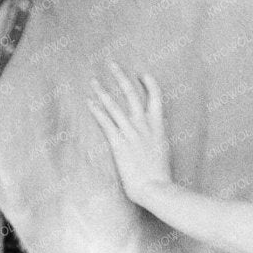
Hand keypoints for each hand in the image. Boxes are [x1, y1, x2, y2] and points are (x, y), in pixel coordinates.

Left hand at [87, 64, 171, 202]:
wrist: (156, 189)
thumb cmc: (161, 177)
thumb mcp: (163, 153)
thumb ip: (158, 140)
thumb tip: (154, 138)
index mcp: (158, 127)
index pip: (156, 97)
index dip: (148, 83)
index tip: (141, 74)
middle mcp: (144, 126)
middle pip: (132, 94)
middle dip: (121, 77)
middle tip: (111, 64)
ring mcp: (131, 133)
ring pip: (114, 105)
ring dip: (102, 91)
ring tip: (93, 81)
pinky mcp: (119, 143)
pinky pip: (105, 121)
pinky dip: (96, 110)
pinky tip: (88, 102)